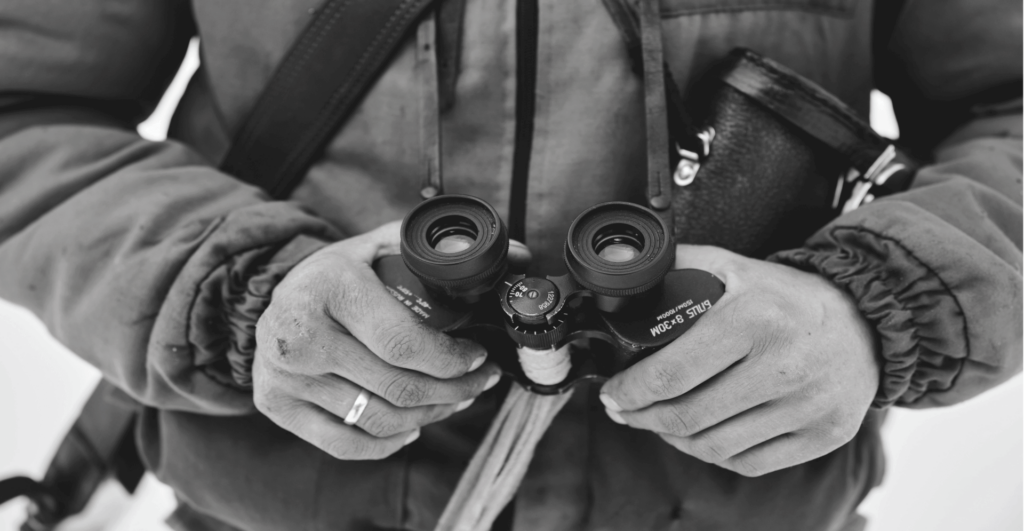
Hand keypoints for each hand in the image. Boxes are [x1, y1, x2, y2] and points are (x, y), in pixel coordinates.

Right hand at [253, 222, 504, 459]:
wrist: (268, 298)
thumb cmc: (335, 275)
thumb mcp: (376, 247)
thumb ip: (437, 251)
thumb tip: (517, 255)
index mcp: (330, 289)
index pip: (404, 344)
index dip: (452, 361)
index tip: (479, 357)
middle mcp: (301, 336)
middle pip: (398, 388)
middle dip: (454, 391)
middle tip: (481, 382)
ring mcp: (286, 377)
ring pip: (379, 419)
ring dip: (430, 417)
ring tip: (455, 401)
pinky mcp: (278, 406)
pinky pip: (345, 444)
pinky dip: (387, 444)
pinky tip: (411, 429)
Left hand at [600, 245, 878, 476]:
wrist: (864, 320)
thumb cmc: (784, 296)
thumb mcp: (732, 267)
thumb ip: (678, 268)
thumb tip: (623, 272)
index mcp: (754, 318)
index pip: (673, 373)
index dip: (631, 392)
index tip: (612, 394)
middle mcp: (785, 364)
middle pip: (689, 415)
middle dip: (643, 417)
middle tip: (625, 410)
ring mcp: (809, 405)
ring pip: (715, 446)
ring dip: (673, 439)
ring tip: (657, 422)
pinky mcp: (825, 434)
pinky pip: (750, 462)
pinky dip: (713, 454)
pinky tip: (698, 436)